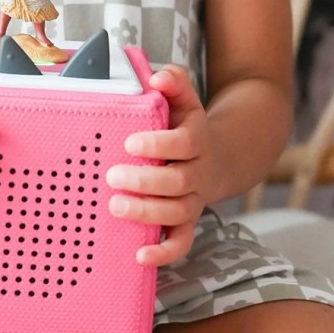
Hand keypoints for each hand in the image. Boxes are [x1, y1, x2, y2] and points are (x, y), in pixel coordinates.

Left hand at [106, 65, 211, 267]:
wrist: (220, 157)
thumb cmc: (186, 125)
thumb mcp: (184, 99)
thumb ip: (173, 82)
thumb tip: (156, 76)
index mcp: (197, 139)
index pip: (184, 143)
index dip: (159, 145)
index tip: (130, 143)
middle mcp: (198, 171)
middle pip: (178, 181)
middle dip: (145, 181)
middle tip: (113, 176)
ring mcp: (194, 199)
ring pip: (177, 211)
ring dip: (147, 212)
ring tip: (115, 206)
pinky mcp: (187, 221)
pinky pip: (181, 241)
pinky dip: (164, 253)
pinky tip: (140, 256)